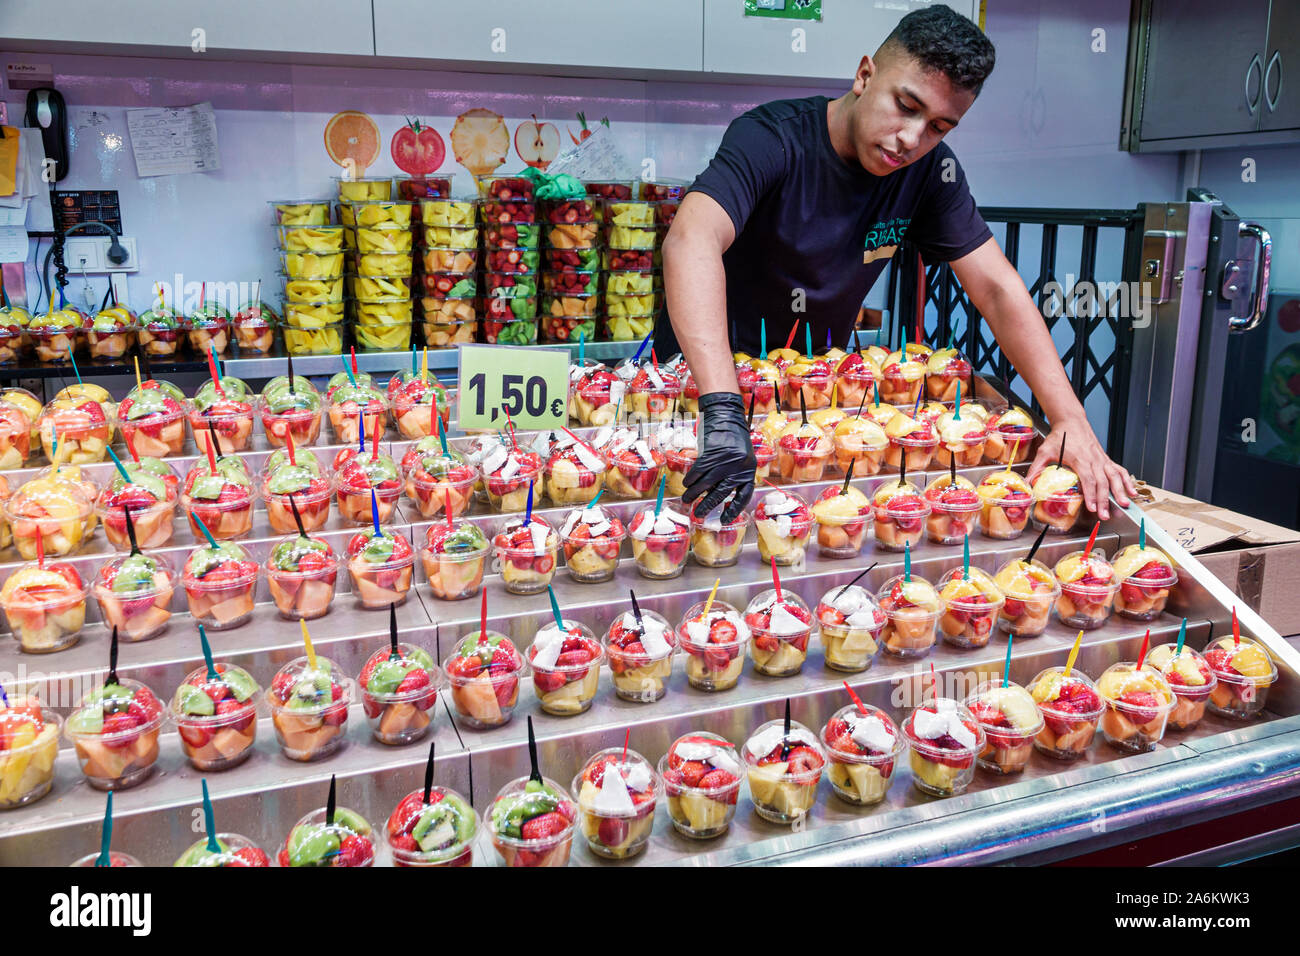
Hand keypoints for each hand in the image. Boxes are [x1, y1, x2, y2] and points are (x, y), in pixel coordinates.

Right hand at [681, 392, 756, 521]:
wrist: (726, 415)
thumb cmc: (733, 437)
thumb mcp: (740, 457)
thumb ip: (733, 474)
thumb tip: (717, 495)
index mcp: (748, 470)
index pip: (743, 495)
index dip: (734, 509)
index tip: (724, 520)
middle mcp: (738, 467)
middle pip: (721, 493)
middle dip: (708, 505)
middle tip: (698, 514)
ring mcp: (724, 460)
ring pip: (706, 483)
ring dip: (694, 494)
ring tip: (686, 500)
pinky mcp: (711, 453)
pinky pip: (698, 471)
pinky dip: (690, 479)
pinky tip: (686, 484)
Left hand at [1028, 418, 1137, 520]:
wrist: (1072, 422)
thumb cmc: (1060, 436)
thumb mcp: (1044, 451)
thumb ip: (1036, 468)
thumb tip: (1028, 483)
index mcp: (1080, 459)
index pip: (1088, 479)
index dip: (1091, 495)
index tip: (1093, 508)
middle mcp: (1094, 460)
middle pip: (1103, 482)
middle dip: (1105, 500)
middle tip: (1105, 515)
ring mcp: (1102, 459)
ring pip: (1114, 477)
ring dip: (1120, 491)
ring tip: (1124, 505)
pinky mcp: (1106, 459)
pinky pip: (1119, 470)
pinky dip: (1127, 481)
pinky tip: (1132, 492)